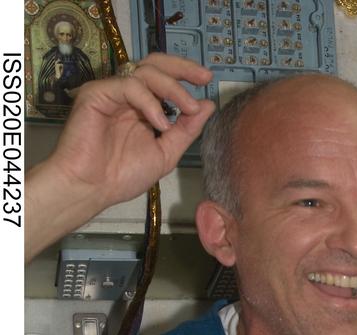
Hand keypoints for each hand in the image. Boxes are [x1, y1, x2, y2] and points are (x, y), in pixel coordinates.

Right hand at [25, 53, 214, 259]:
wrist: (91, 188)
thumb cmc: (121, 176)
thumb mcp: (165, 153)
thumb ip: (186, 130)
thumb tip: (207, 106)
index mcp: (142, 107)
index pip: (165, 79)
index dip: (185, 76)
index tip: (207, 82)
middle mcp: (127, 96)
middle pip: (155, 65)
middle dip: (182, 68)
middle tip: (203, 77)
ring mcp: (112, 92)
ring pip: (145, 72)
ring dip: (173, 88)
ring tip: (188, 108)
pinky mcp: (97, 93)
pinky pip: (129, 86)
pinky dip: (150, 102)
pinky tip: (160, 123)